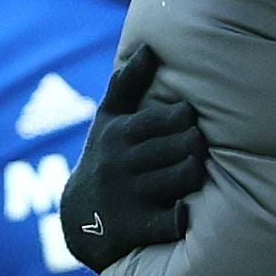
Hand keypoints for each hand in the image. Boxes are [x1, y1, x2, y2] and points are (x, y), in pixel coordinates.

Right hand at [60, 47, 206, 270]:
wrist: (79, 220)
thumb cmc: (105, 159)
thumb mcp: (108, 121)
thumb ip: (128, 84)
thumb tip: (149, 46)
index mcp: (120, 133)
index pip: (167, 117)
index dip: (185, 118)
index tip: (186, 123)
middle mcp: (122, 163)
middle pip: (182, 145)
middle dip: (195, 145)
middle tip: (195, 148)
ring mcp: (129, 196)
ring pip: (184, 177)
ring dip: (195, 174)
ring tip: (192, 172)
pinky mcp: (136, 229)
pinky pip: (171, 221)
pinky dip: (182, 216)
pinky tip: (183, 211)